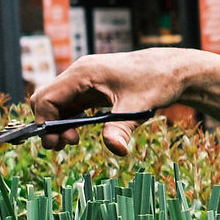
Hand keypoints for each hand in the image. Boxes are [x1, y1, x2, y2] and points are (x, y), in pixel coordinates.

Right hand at [32, 49, 199, 155]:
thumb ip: (122, 128)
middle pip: (46, 99)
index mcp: (83, 73)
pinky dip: (69, 119)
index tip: (57, 143)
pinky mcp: (92, 87)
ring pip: (56, 103)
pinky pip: (70, 104)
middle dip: (49, 124)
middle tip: (65, 145)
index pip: (47, 98)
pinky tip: (79, 133)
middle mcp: (79, 73)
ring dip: (58, 123)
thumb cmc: (156, 80)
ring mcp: (84, 80)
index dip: (45, 122)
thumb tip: (116, 150)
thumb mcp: (138, 106)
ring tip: (72, 141)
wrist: (173, 69)